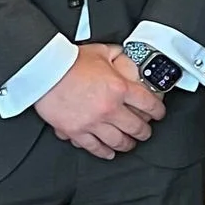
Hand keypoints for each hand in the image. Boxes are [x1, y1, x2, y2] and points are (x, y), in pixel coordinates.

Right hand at [36, 44, 165, 159]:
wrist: (45, 71)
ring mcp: (93, 122)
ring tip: (129, 144)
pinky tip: (109, 152)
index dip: (158, 111)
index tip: (159, 114)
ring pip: (118, 141)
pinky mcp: (76, 131)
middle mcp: (109, 108)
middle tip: (145, 133)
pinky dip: (104, 152)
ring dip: (127, 144)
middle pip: (136, 127)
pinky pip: (94, 148)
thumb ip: (118, 56)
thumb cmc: (70, 61)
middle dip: (144, 132)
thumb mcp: (102, 52)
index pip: (148, 104)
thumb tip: (126, 57)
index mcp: (119, 88)